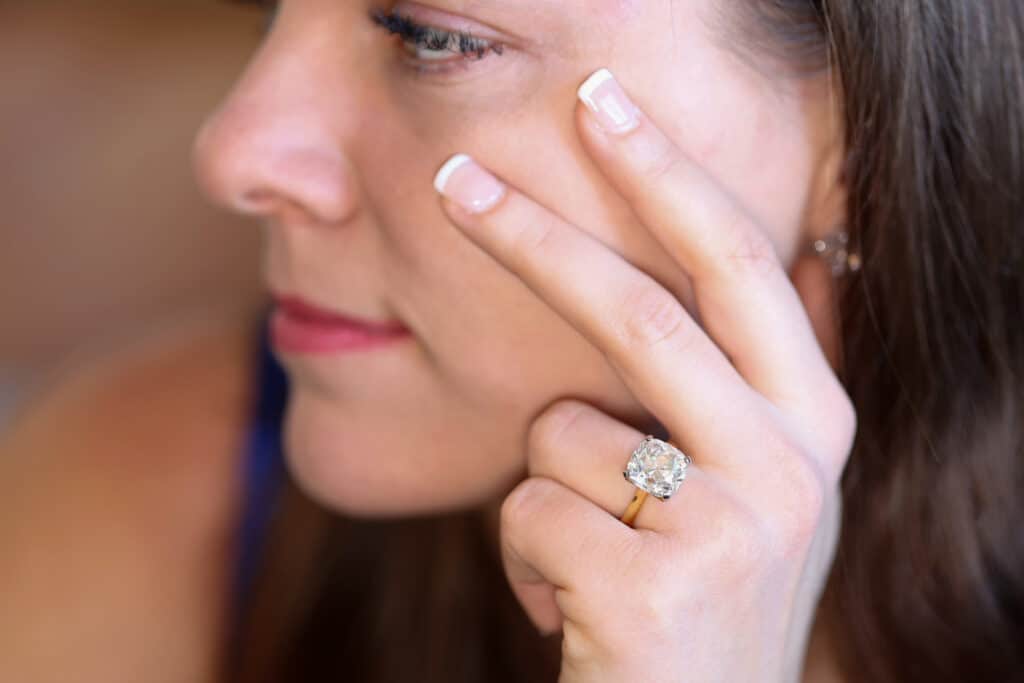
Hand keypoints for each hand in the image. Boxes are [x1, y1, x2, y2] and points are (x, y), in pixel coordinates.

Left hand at [431, 68, 855, 682]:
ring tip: (590, 561)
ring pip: (562, 432)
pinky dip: (523, 558)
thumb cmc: (694, 599)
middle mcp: (793, 466)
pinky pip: (528, 513)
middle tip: (450, 176)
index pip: (739, 268)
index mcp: (811, 424)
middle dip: (536, 235)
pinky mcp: (659, 589)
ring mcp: (734, 528)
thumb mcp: (740, 487)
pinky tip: (576, 612)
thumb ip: (734, 388)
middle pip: (643, 312)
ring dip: (542, 491)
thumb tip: (752, 264)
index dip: (668, 176)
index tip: (604, 102)